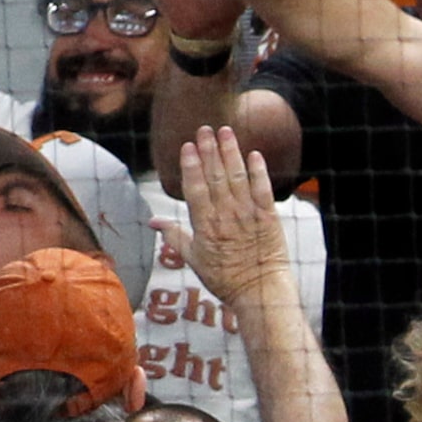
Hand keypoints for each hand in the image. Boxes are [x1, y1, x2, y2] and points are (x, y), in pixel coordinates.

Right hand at [156, 126, 285, 308]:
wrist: (260, 293)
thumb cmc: (225, 279)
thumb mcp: (193, 260)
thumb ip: (174, 236)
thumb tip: (153, 221)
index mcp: (205, 226)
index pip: (195, 189)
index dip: (191, 166)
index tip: (188, 145)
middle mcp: (225, 217)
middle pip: (215, 178)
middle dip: (210, 151)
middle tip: (205, 129)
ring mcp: (248, 216)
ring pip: (237, 178)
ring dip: (231, 153)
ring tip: (226, 131)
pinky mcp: (269, 218)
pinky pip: (263, 190)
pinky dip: (259, 171)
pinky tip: (254, 154)